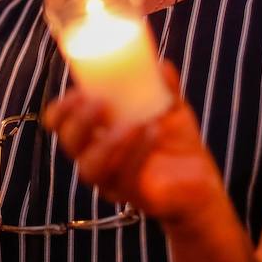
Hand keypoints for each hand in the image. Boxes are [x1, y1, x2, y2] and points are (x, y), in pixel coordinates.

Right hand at [42, 63, 225, 230]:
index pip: (60, 123)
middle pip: (68, 143)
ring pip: (90, 167)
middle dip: (79, 122)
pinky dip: (136, 153)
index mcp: (94, 132)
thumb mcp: (172, 108)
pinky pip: (125, 178)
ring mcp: (110, 180)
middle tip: (100, 103)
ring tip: (134, 124)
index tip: (80, 92)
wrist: (201, 181)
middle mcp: (95, 156)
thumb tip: (161, 65)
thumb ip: (165, 87)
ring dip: (107, 143)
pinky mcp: (131, 196)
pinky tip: (152, 133)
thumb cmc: (177, 143)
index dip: (62, 109)